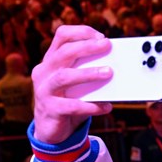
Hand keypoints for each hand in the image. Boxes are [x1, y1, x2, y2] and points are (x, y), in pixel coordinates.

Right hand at [32, 25, 113, 143]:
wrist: (51, 129)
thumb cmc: (69, 100)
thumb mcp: (78, 83)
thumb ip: (89, 72)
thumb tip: (117, 66)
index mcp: (52, 60)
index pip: (62, 36)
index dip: (81, 32)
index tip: (101, 36)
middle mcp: (44, 71)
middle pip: (63, 53)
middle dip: (86, 47)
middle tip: (107, 46)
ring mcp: (44, 90)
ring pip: (64, 76)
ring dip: (88, 73)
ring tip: (109, 72)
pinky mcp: (50, 109)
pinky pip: (71, 106)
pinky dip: (90, 106)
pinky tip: (106, 107)